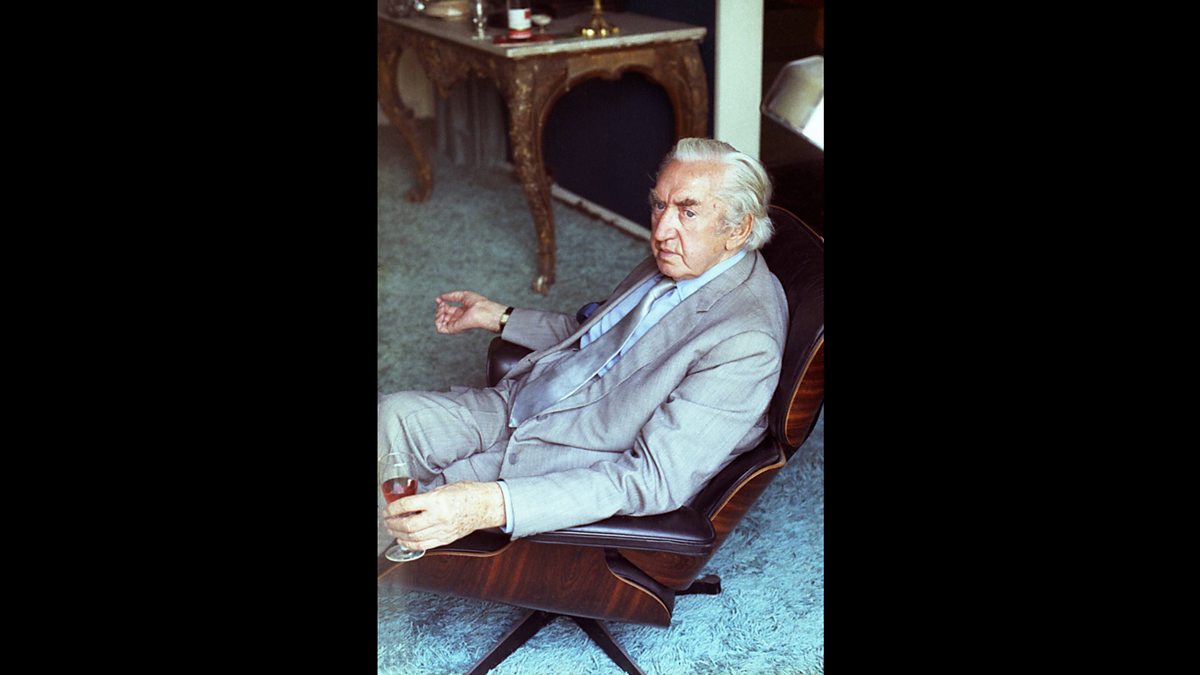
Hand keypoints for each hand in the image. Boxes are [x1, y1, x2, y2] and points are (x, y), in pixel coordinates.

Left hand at [383, 481, 506, 550]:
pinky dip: (410, 544)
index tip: (388, 509)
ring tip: (392, 530)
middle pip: (408, 525)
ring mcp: (443, 530)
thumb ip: (426, 497)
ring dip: (399, 535)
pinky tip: (404, 540)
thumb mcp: (444, 488)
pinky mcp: (446, 539)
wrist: (486, 505)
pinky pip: (424, 545)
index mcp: (437, 501)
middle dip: (392, 524)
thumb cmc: (468, 493)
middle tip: (387, 521)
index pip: (407, 506)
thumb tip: (409, 504)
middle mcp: (439, 517)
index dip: (393, 508)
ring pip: (413, 538)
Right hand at [434, 291, 508, 333]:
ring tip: (441, 309)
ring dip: (437, 315)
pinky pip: (440, 329)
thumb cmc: (479, 304)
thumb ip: (451, 296)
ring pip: (440, 323)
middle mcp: (458, 318)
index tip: (440, 300)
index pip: (447, 310)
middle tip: (442, 304)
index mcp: (461, 312)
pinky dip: (437, 321)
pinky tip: (441, 314)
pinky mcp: (454, 328)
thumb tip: (440, 297)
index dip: (441, 304)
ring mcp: (456, 324)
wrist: (485, 311)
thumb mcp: (463, 295)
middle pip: (442, 316)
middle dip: (439, 309)